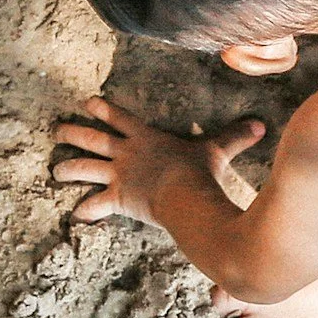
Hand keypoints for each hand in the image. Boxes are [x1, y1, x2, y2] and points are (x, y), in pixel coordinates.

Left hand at [52, 97, 264, 224]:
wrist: (187, 195)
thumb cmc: (200, 172)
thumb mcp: (217, 150)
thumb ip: (235, 137)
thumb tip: (262, 124)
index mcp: (145, 137)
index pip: (120, 117)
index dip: (103, 109)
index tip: (88, 102)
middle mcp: (127, 153)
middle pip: (93, 139)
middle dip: (73, 133)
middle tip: (56, 129)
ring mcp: (119, 175)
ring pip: (84, 168)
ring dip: (68, 168)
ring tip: (55, 170)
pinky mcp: (118, 198)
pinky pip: (95, 204)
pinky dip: (85, 210)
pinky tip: (75, 215)